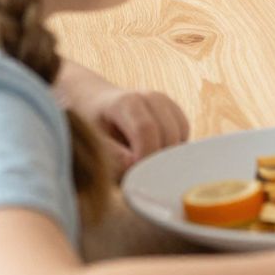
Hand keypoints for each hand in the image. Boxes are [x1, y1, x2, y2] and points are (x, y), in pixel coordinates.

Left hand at [58, 67, 188, 169]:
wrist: (95, 102)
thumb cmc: (90, 123)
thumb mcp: (92, 139)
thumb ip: (112, 155)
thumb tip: (135, 167)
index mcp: (127, 102)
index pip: (146, 130)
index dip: (145, 155)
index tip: (137, 175)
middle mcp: (152, 97)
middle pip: (168, 133)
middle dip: (158, 160)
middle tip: (142, 176)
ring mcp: (166, 102)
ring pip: (180, 134)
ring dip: (168, 155)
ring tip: (146, 166)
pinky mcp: (175, 110)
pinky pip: (183, 133)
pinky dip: (173, 148)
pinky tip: (155, 155)